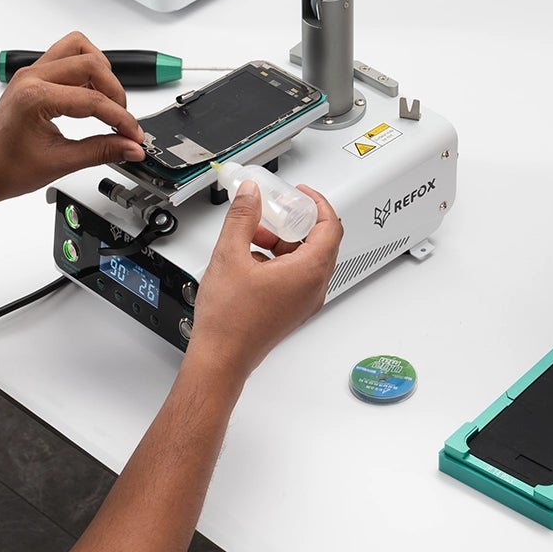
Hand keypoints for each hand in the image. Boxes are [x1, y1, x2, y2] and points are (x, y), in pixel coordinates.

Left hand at [0, 32, 146, 204]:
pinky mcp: (32, 77)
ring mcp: (31, 73)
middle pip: (91, 63)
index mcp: (35, 97)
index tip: (134, 135)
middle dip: (114, 92)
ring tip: (107, 102)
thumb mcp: (59, 163)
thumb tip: (130, 146)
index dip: (120, 119)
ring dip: (100, 71)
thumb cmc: (2, 169)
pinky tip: (91, 97)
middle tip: (121, 120)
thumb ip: (101, 151)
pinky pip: (67, 57)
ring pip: (78, 48)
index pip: (93, 100)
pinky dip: (86, 72)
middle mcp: (32, 77)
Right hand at [184, 182, 341, 384]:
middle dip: (295, 222)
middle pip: (319, 242)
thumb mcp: (230, 254)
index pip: (331, 227)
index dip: (317, 204)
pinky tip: (248, 257)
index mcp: (308, 273)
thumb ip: (242, 217)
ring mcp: (303, 301)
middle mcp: (313, 289)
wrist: (221, 357)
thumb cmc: (230, 320)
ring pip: (304, 259)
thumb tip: (250, 194)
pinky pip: (294, 275)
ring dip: (282, 241)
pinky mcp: (291, 309)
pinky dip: (277, 260)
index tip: (300, 194)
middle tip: (274, 209)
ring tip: (252, 234)